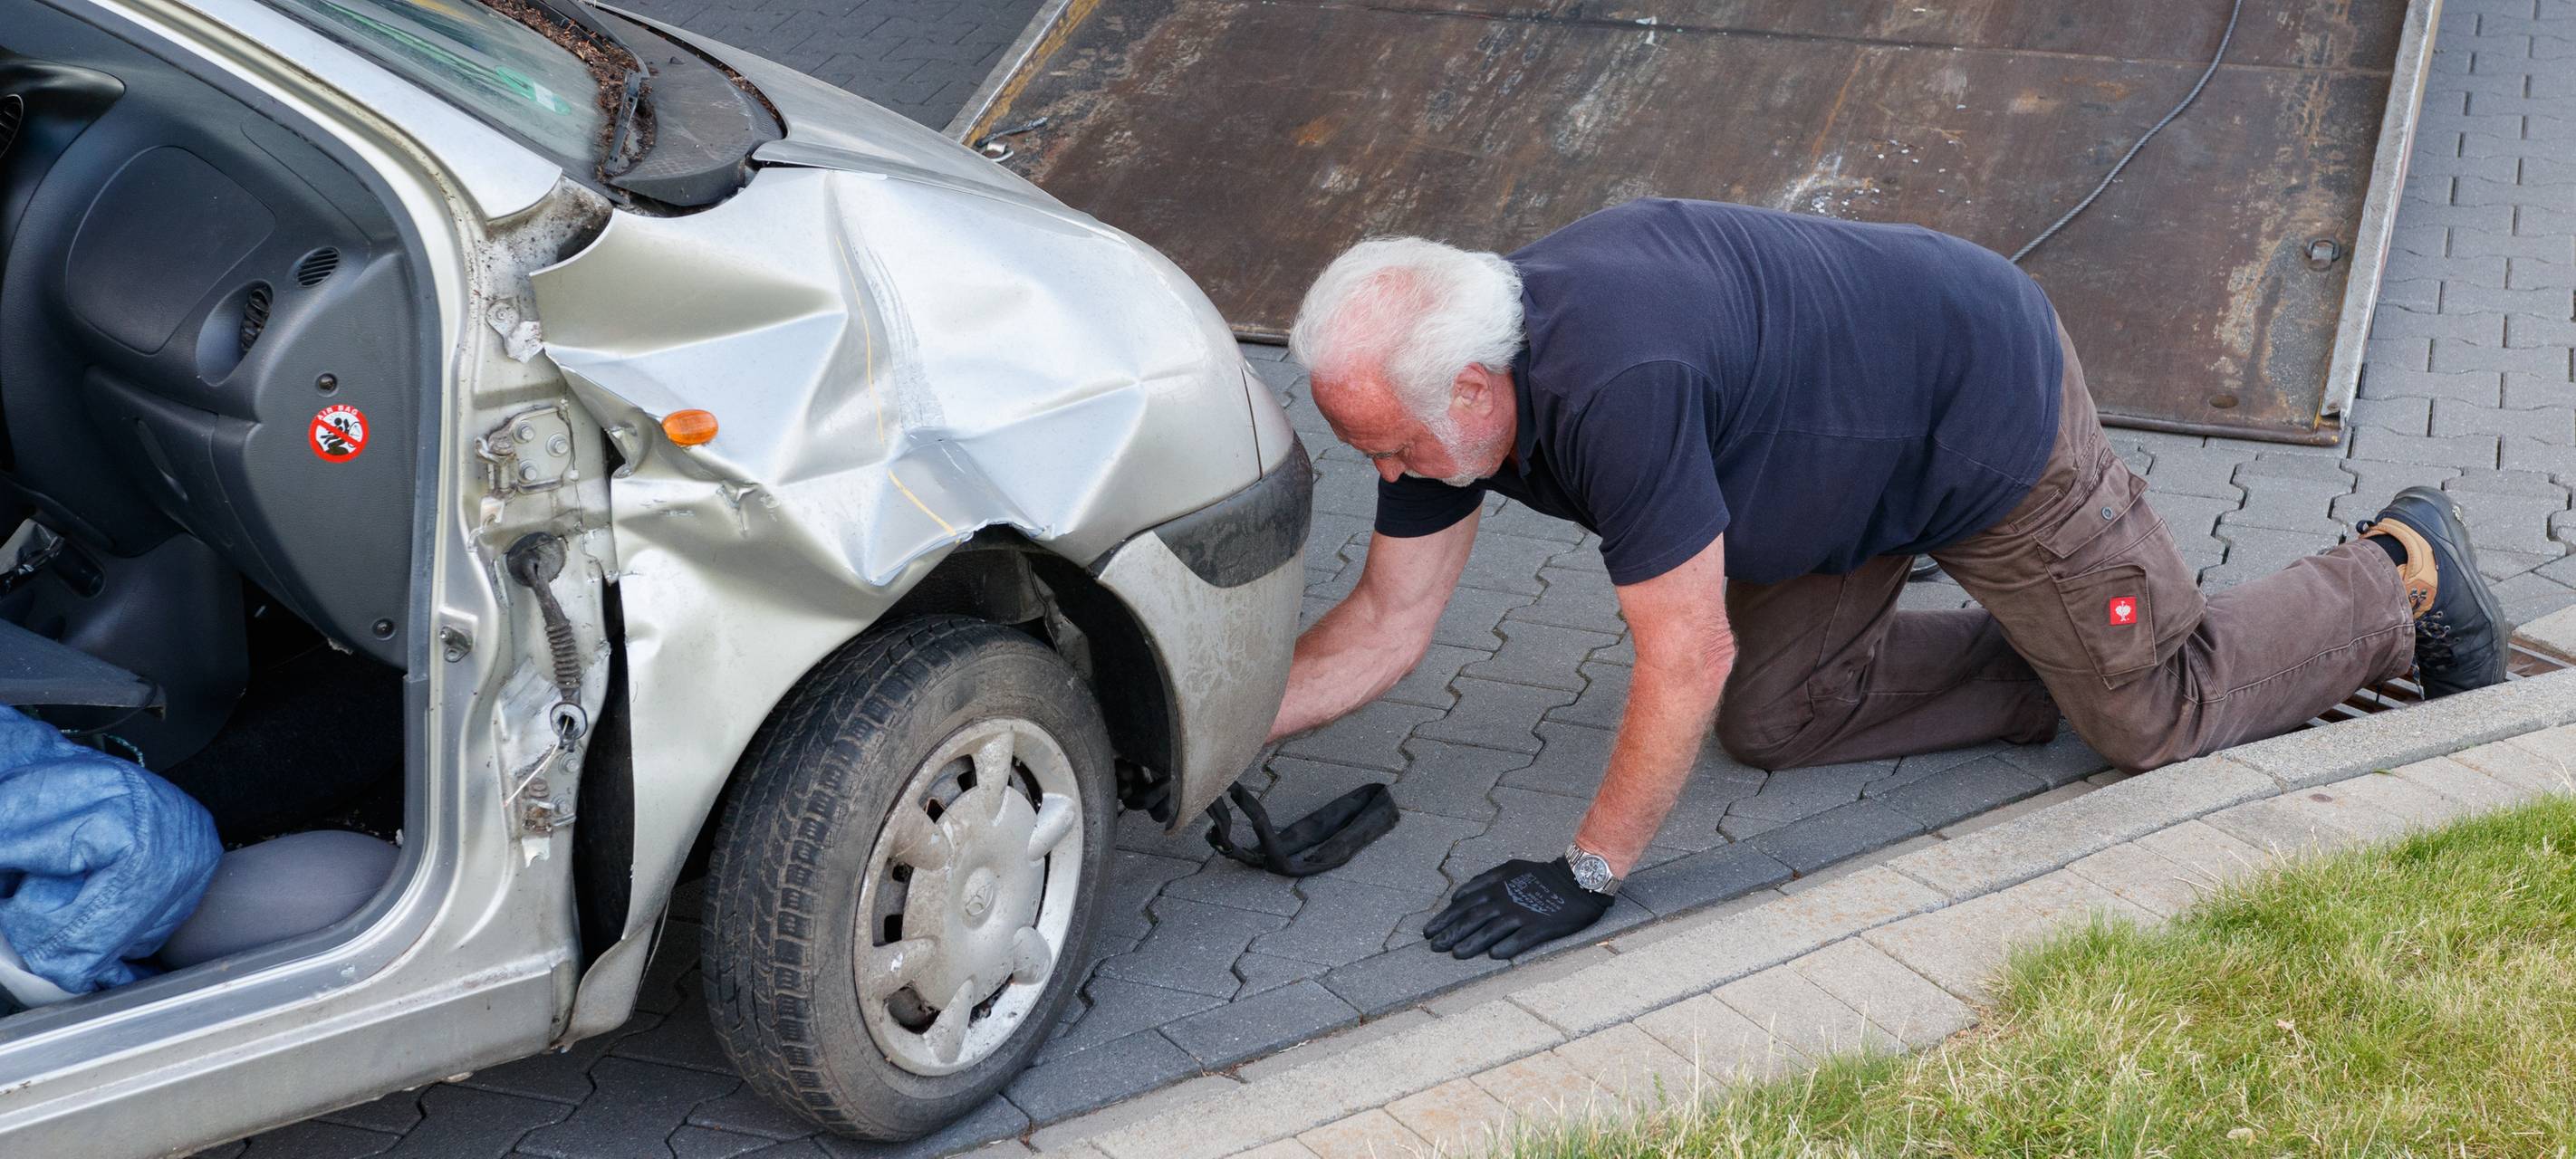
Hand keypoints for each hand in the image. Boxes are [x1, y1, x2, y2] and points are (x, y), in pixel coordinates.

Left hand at [1422, 857, 1610, 958]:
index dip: (1445, 918)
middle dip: (1451, 933)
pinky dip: (1508, 946)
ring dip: (1473, 943)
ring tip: (1456, 954)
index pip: (1463, 904)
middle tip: (1434, 946)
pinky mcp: (1541, 927)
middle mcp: (1505, 900)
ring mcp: (1523, 914)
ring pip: (1492, 930)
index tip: (1429, 931)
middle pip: (1472, 918)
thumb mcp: (1509, 869)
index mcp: (1496, 886)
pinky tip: (1495, 955)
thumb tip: (1458, 895)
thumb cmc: (1540, 876)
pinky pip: (1522, 939)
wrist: (1576, 880)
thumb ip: (1484, 881)